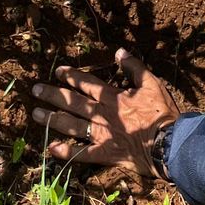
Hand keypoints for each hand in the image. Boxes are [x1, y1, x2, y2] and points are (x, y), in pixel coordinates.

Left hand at [31, 47, 181, 171]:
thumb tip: (119, 51)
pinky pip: (82, 153)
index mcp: (113, 97)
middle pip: (73, 102)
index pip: (87, 84)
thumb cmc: (162, 113)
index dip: (72, 76)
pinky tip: (51, 149)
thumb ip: (134, 67)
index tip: (57, 71)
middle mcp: (103, 114)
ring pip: (72, 125)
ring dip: (53, 119)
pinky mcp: (106, 153)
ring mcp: (102, 135)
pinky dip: (67, 152)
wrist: (169, 143)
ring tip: (36, 115)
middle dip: (53, 95)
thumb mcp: (152, 83)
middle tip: (35, 90)